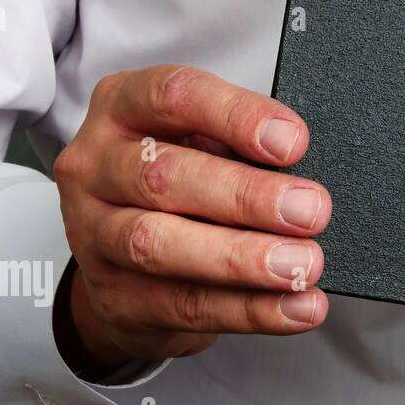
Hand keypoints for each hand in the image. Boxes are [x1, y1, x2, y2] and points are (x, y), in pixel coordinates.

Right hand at [52, 65, 331, 376]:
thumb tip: (306, 171)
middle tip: (311, 210)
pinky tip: (294, 306)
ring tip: (302, 265)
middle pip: (163, 175)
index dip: (237, 117)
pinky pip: (182, 305)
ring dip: (242, 258)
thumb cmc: (180, 180)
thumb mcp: (202, 141)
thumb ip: (243, 145)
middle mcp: (95, 166)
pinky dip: (248, 308)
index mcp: (123, 106)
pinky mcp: (114, 297)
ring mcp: (93, 235)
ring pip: (160, 245)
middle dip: (246, 195)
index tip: (294, 143)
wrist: (119, 258)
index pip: (174, 96)